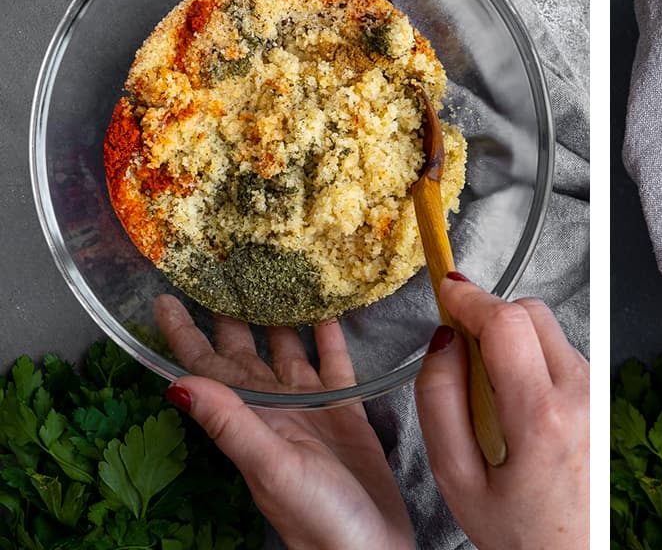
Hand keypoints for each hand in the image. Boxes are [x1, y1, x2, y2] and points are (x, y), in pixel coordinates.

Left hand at [154, 294, 413, 549]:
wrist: (371, 549)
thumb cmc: (318, 519)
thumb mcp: (270, 467)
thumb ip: (229, 423)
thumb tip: (175, 384)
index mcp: (248, 419)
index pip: (205, 367)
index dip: (183, 334)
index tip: (164, 298)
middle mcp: (273, 408)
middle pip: (243, 350)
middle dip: (229, 312)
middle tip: (223, 268)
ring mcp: (311, 408)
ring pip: (287, 350)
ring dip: (280, 315)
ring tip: (276, 274)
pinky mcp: (347, 410)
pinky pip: (335, 362)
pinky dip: (331, 334)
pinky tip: (330, 308)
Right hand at [414, 273, 588, 549]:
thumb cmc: (518, 531)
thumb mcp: (456, 478)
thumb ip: (439, 402)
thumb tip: (442, 342)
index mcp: (541, 416)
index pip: (506, 323)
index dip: (470, 298)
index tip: (446, 289)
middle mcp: (580, 394)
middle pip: (530, 313)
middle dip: (491, 317)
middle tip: (462, 350)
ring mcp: (597, 392)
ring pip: (548, 330)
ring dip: (513, 341)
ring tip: (491, 395)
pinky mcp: (603, 395)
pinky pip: (561, 353)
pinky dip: (533, 360)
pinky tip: (517, 404)